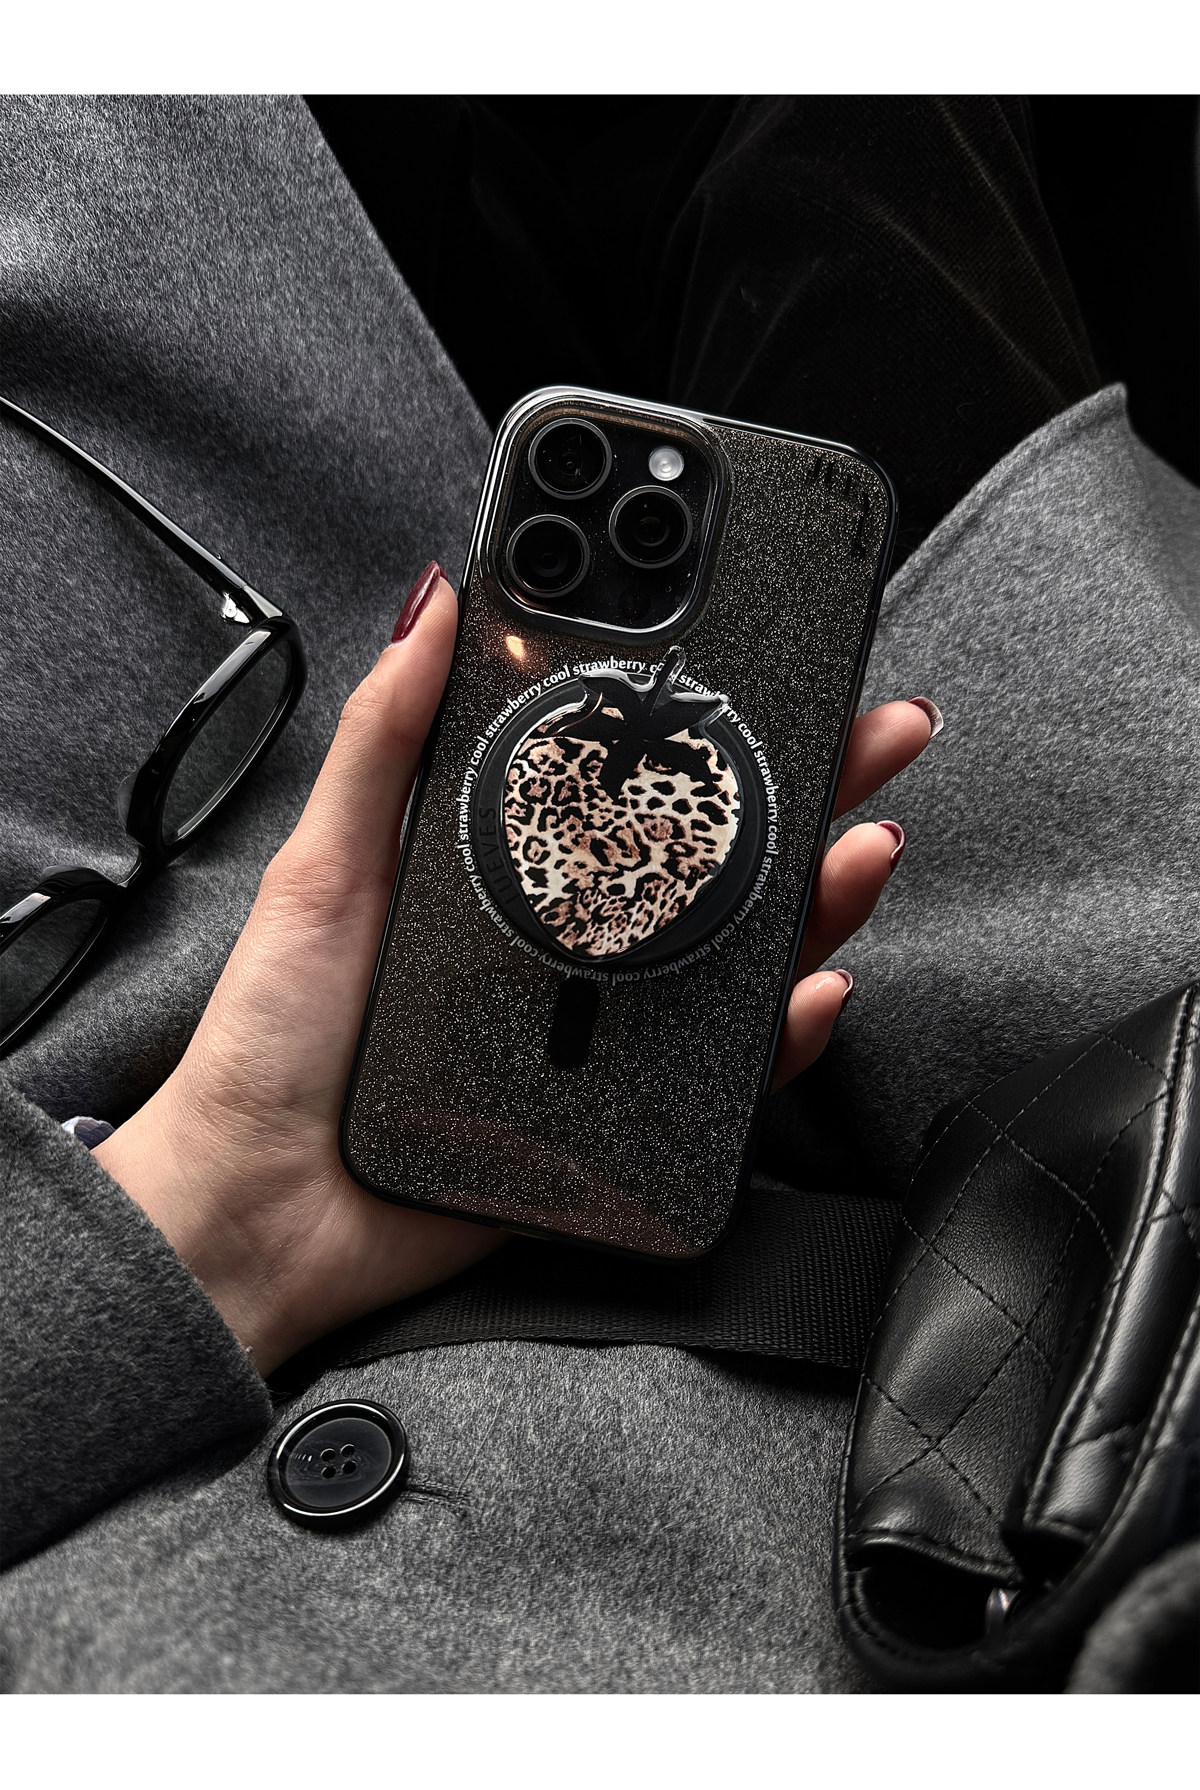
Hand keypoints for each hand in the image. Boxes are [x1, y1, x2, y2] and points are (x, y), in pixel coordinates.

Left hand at [95, 563, 938, 1372]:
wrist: (263, 1203)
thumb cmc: (280, 1039)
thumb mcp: (329, 864)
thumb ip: (386, 737)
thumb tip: (434, 601)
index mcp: (516, 871)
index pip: (639, 784)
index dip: (715, 727)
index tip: (780, 664)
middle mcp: (576, 941)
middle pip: (720, 858)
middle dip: (814, 789)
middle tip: (877, 733)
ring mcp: (607, 1028)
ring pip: (746, 956)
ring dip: (823, 900)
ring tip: (857, 847)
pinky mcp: (622, 1114)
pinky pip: (726, 1072)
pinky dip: (784, 1035)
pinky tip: (808, 991)